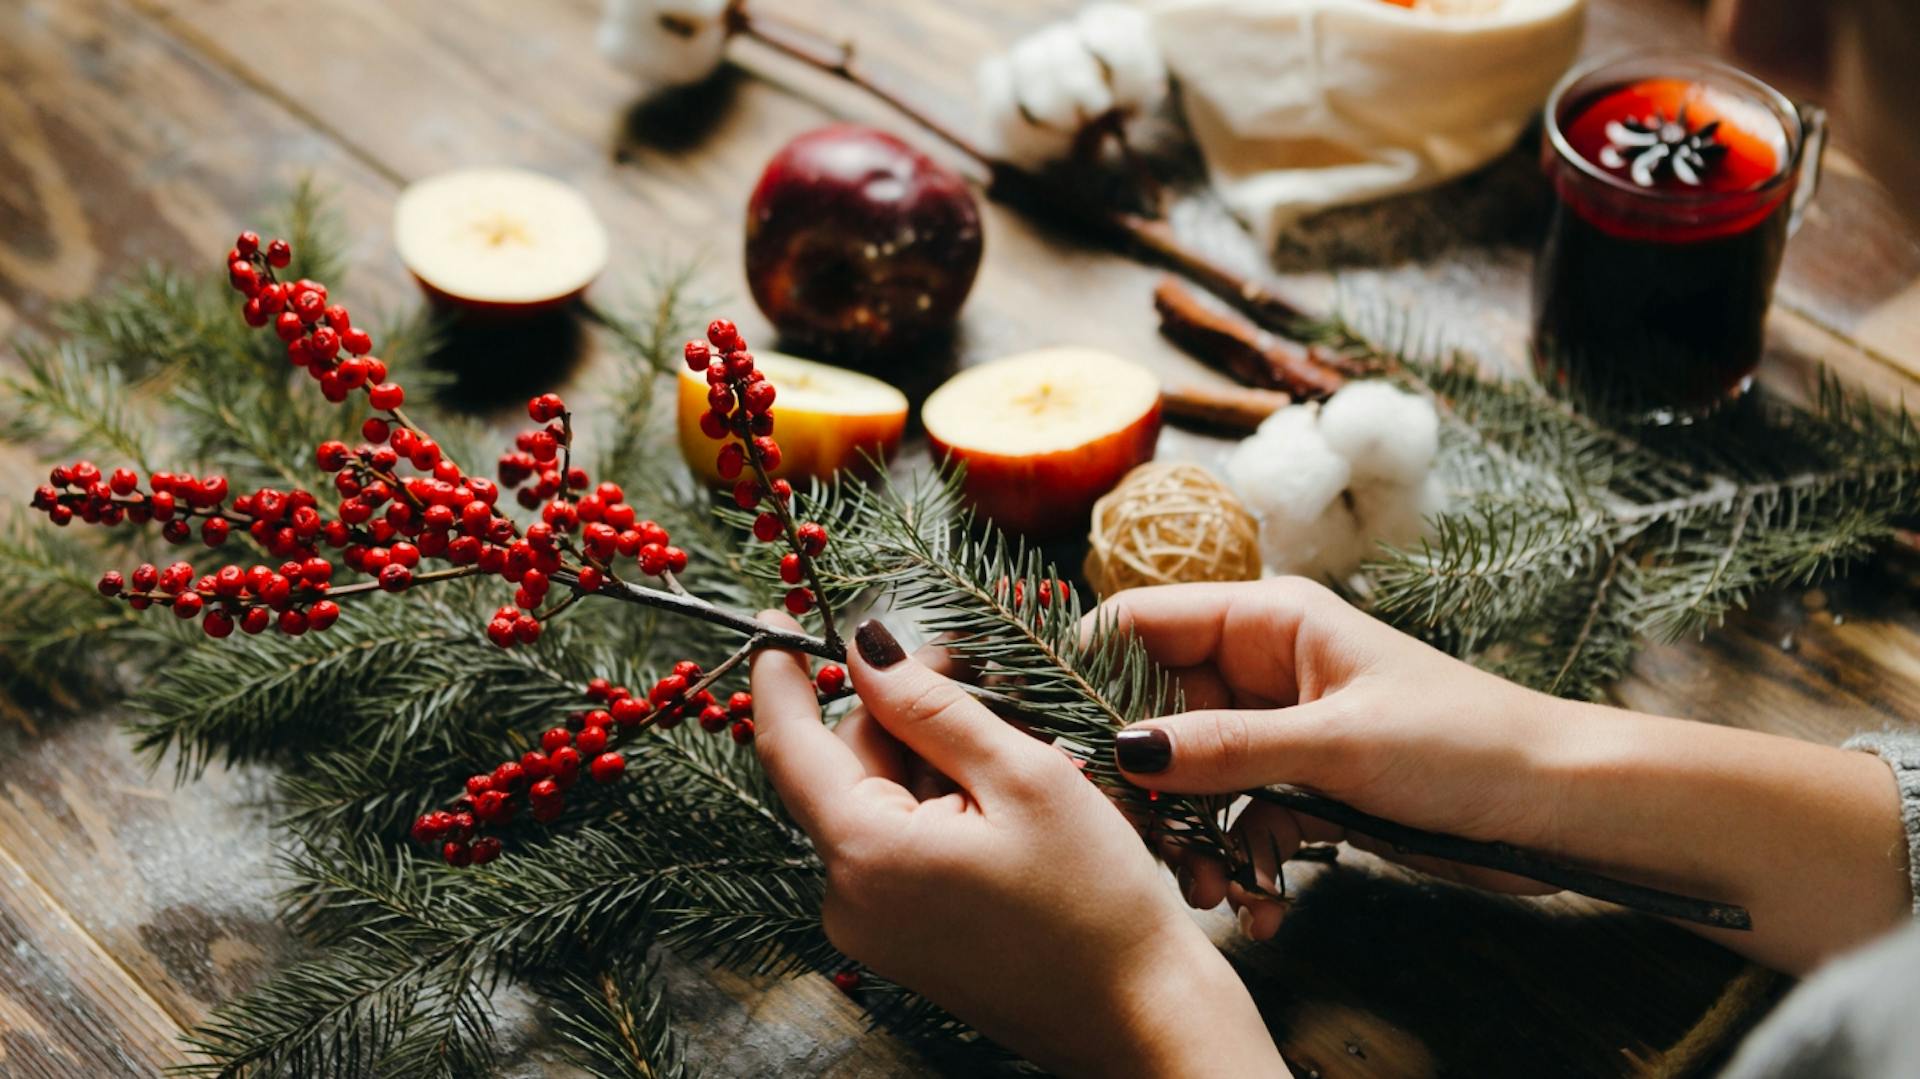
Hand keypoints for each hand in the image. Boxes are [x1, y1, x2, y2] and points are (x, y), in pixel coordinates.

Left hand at [750, 613, 1286, 1076]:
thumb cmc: (1096, 901)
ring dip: (927, 758)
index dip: (780, 672)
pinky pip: (895, 844)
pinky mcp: (900, 940)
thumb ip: (932, 705)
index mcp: (864, 854)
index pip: (786, 744)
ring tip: (1012, 749)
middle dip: (896, 710)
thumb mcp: (1022, 777)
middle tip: (974, 667)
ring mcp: (871, 926)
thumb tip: (865, 647)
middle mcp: (847, 898)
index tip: (776, 618)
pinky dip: (935, 804)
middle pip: (842, 767)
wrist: (1141, 1018)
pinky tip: (1001, 802)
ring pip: (874, 801)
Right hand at [1098, 577, 1559, 939]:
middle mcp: (1262, 668)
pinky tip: (1256, 901)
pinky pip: (1234, 817)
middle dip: (1143, 781)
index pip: (1142, 624)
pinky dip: (1235, 858)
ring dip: (1190, 835)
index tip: (1062, 743)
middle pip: (1154, 710)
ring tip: (1210, 887)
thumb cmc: (1465, 745)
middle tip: (1138, 840)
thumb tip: (1122, 749)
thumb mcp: (1335, 744)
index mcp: (1267, 621)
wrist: (1559, 808)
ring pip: (1190, 775)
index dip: (1090, 674)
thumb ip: (1225, 749)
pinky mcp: (1300, 784)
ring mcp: (1279, 729)